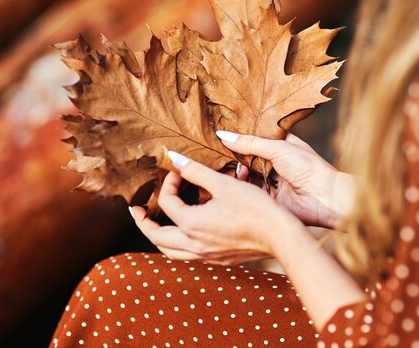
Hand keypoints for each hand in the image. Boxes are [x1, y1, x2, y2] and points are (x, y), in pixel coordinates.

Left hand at [130, 151, 301, 264]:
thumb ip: (196, 171)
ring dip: (159, 238)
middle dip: (144, 222)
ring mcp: (206, 255)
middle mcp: (194, 244)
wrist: (280, 236)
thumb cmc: (255, 208)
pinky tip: (186, 234)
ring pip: (170, 252)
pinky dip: (178, 245)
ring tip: (156, 225)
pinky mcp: (218, 259)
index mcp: (191, 224)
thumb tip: (173, 158)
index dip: (169, 182)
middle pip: (156, 236)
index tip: (178, 171)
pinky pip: (188, 256)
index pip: (167, 202)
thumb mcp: (224, 184)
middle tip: (138, 210)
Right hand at [216, 131, 354, 228]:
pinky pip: (249, 191)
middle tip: (216, 152)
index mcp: (281, 145)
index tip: (218, 133)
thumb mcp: (278, 148)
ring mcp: (271, 181)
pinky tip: (234, 181)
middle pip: (248, 157)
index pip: (255, 138)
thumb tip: (222, 135)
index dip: (239, 137)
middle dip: (234, 155)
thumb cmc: (308, 167)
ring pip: (246, 175)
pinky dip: (241, 187)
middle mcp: (274, 163)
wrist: (325, 198)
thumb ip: (250, 143)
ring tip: (231, 168)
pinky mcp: (268, 199)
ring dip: (237, 171)